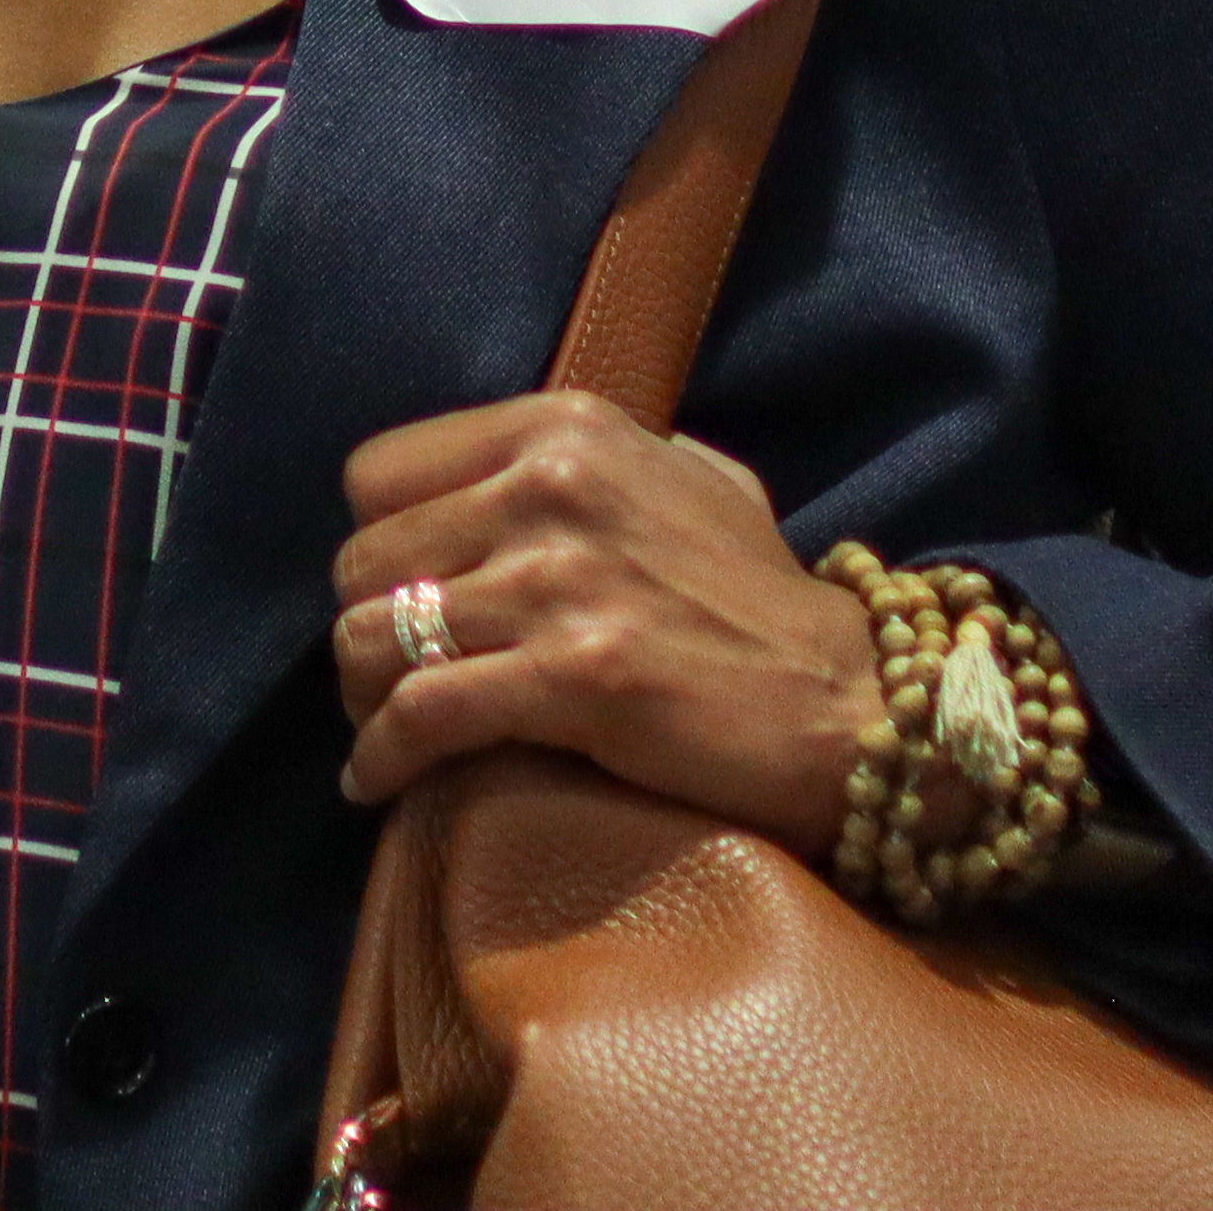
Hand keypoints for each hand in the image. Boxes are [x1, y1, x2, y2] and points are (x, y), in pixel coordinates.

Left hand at [328, 391, 881, 841]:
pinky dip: (383, 757)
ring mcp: (561, 580)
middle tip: (388, 679)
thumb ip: (592, 460)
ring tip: (384, 730)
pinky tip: (377, 783)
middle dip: (364, 626)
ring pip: (371, 637)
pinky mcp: (574, 676)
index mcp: (562, 429)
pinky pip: (421, 714)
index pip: (377, 472)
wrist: (851, 704)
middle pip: (361, 559)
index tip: (398, 590)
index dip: (376, 539)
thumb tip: (501, 466)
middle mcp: (551, 485)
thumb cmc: (762, 601)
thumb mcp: (686, 477)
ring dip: (363, 697)